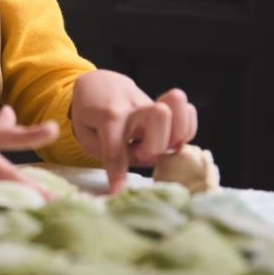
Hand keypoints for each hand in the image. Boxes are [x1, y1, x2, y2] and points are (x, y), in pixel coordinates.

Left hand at [69, 70, 197, 192]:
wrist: (100, 82)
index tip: (118, 192)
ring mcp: (153, 107)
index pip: (115, 150)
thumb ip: (109, 151)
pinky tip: (178, 139)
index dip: (117, 173)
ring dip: (177, 135)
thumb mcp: (86, 133)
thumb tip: (146, 159)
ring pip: (178, 116)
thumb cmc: (91, 113)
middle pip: (157, 119)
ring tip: (168, 145)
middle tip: (144, 152)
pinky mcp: (166, 109)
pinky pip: (186, 121)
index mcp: (108, 118)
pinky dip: (187, 131)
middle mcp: (134, 110)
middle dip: (156, 143)